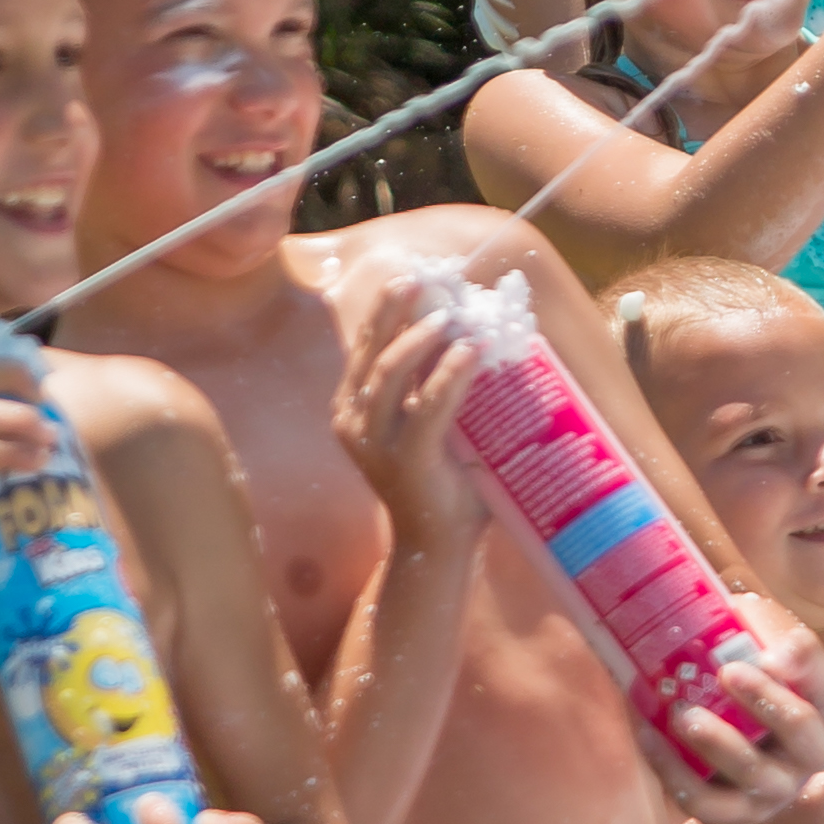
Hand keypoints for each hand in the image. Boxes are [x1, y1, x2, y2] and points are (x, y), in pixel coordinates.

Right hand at [333, 274, 486, 544]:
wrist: (439, 546)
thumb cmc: (445, 483)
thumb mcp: (433, 426)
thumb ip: (436, 388)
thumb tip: (469, 332)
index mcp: (353, 411)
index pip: (366, 350)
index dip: (386, 312)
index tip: (409, 278)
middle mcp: (353, 424)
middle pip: (370, 353)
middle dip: (392, 311)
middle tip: (418, 279)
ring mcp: (374, 444)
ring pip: (389, 375)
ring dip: (420, 339)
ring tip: (449, 314)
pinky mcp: (405, 460)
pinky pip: (427, 407)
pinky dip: (449, 374)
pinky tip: (469, 350)